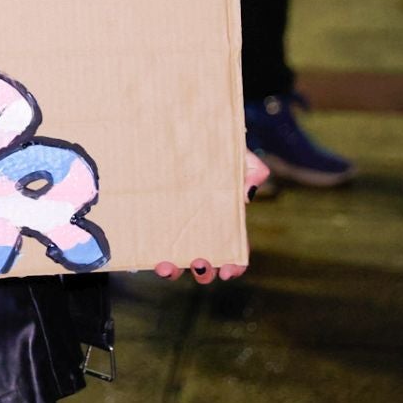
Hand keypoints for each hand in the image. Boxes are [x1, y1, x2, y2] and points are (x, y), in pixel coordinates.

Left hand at [153, 152, 270, 281]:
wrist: (179, 130)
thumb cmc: (214, 146)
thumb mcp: (237, 154)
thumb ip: (252, 170)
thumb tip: (247, 196)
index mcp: (221, 218)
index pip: (233, 248)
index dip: (234, 265)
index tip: (229, 271)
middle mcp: (198, 227)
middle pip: (205, 262)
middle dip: (204, 271)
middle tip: (200, 263)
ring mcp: (174, 225)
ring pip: (175, 260)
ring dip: (173, 271)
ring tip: (167, 265)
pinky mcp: (151, 218)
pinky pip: (150, 245)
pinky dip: (149, 256)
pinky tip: (149, 255)